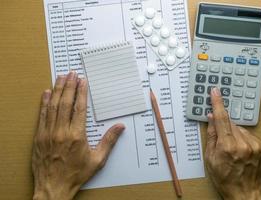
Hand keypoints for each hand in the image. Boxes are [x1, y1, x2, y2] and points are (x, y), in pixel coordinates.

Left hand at [32, 72, 124, 199]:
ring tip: (60, 77)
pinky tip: (46, 93)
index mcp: (77, 135)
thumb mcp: (97, 160)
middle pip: (65, 103)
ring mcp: (48, 133)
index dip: (81, 92)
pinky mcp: (39, 137)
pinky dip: (44, 103)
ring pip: (53, 106)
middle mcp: (61, 131)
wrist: (53, 187)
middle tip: (72, 73)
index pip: (79, 108)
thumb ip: (109, 141)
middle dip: (69, 86)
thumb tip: (120, 127)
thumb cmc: (76, 174)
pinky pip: (42, 116)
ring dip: (57, 90)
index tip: (83, 81)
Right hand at [205, 88, 260, 199]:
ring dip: (234, 134)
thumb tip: (212, 118)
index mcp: (227, 147)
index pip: (221, 119)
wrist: (245, 194)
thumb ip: (211, 136)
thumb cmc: (225, 179)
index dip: (217, 103)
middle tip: (222, 140)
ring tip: (232, 150)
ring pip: (240, 129)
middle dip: (224, 127)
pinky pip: (250, 135)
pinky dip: (243, 139)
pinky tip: (241, 151)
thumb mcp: (210, 159)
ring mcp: (256, 146)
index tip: (215, 92)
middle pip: (231, 123)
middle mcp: (243, 144)